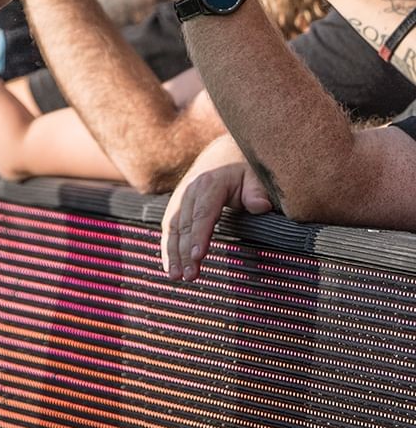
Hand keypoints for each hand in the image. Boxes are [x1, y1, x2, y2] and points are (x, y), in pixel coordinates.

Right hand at [161, 134, 271, 281]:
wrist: (227, 150)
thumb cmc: (244, 166)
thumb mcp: (255, 174)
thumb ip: (256, 190)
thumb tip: (260, 206)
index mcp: (210, 182)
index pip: (203, 212)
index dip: (199, 235)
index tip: (197, 256)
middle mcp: (191, 188)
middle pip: (185, 223)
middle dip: (184, 252)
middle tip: (188, 277)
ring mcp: (182, 195)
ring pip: (173, 226)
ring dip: (172, 252)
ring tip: (175, 277)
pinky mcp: (179, 203)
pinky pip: (169, 225)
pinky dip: (167, 246)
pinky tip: (169, 266)